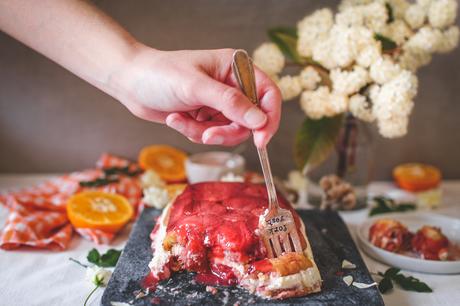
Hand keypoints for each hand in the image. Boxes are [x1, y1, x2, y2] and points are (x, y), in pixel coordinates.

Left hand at [112, 46, 280, 146]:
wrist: (130, 83)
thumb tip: (260, 120)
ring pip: (229, 131)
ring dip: (204, 132)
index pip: (268, 94)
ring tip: (181, 120)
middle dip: (226, 131)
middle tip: (208, 134)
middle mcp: (232, 86)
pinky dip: (194, 132)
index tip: (261, 139)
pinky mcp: (206, 116)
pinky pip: (211, 134)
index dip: (269, 117)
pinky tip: (176, 119)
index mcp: (236, 68)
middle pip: (249, 120)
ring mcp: (219, 103)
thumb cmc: (160, 74)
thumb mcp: (196, 87)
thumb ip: (230, 103)